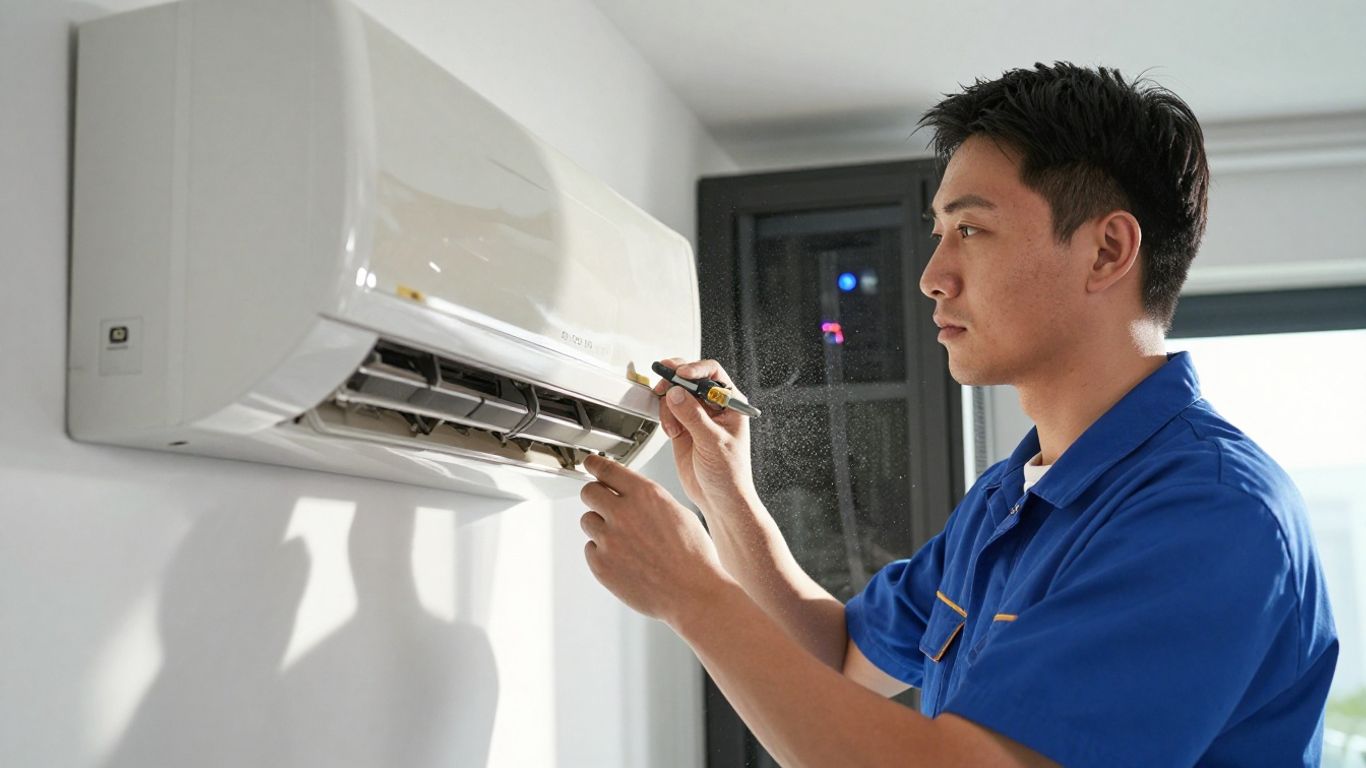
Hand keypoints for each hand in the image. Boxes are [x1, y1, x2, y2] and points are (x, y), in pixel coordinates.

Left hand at [579, 454, 731, 624]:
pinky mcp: (601, 564)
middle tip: (604, 506)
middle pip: (589, 492)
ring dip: (600, 527)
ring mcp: (609, 539)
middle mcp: (623, 513)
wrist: (692, 594)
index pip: (607, 469)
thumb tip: (630, 494)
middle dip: (596, 497)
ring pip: (588, 521)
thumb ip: (648, 500)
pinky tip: (625, 561)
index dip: (595, 464)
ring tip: (625, 543)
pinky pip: (591, 550)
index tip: (589, 463)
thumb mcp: (677, 512)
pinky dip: (603, 553)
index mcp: (645, 495)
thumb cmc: (693, 557)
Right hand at [652, 358, 758, 515]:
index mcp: (731, 404)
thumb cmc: (730, 474)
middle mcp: (714, 407)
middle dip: (675, 380)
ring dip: (668, 404)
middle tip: (662, 383)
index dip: (695, 369)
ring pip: (676, 394)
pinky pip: (668, 411)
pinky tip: (672, 432)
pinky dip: (665, 417)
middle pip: (691, 379)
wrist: (719, 500)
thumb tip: (677, 394)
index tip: (680, 374)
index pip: (713, 373)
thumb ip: (694, 417)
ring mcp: (697, 417)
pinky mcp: (683, 428)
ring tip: (673, 425)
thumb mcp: (713, 443)